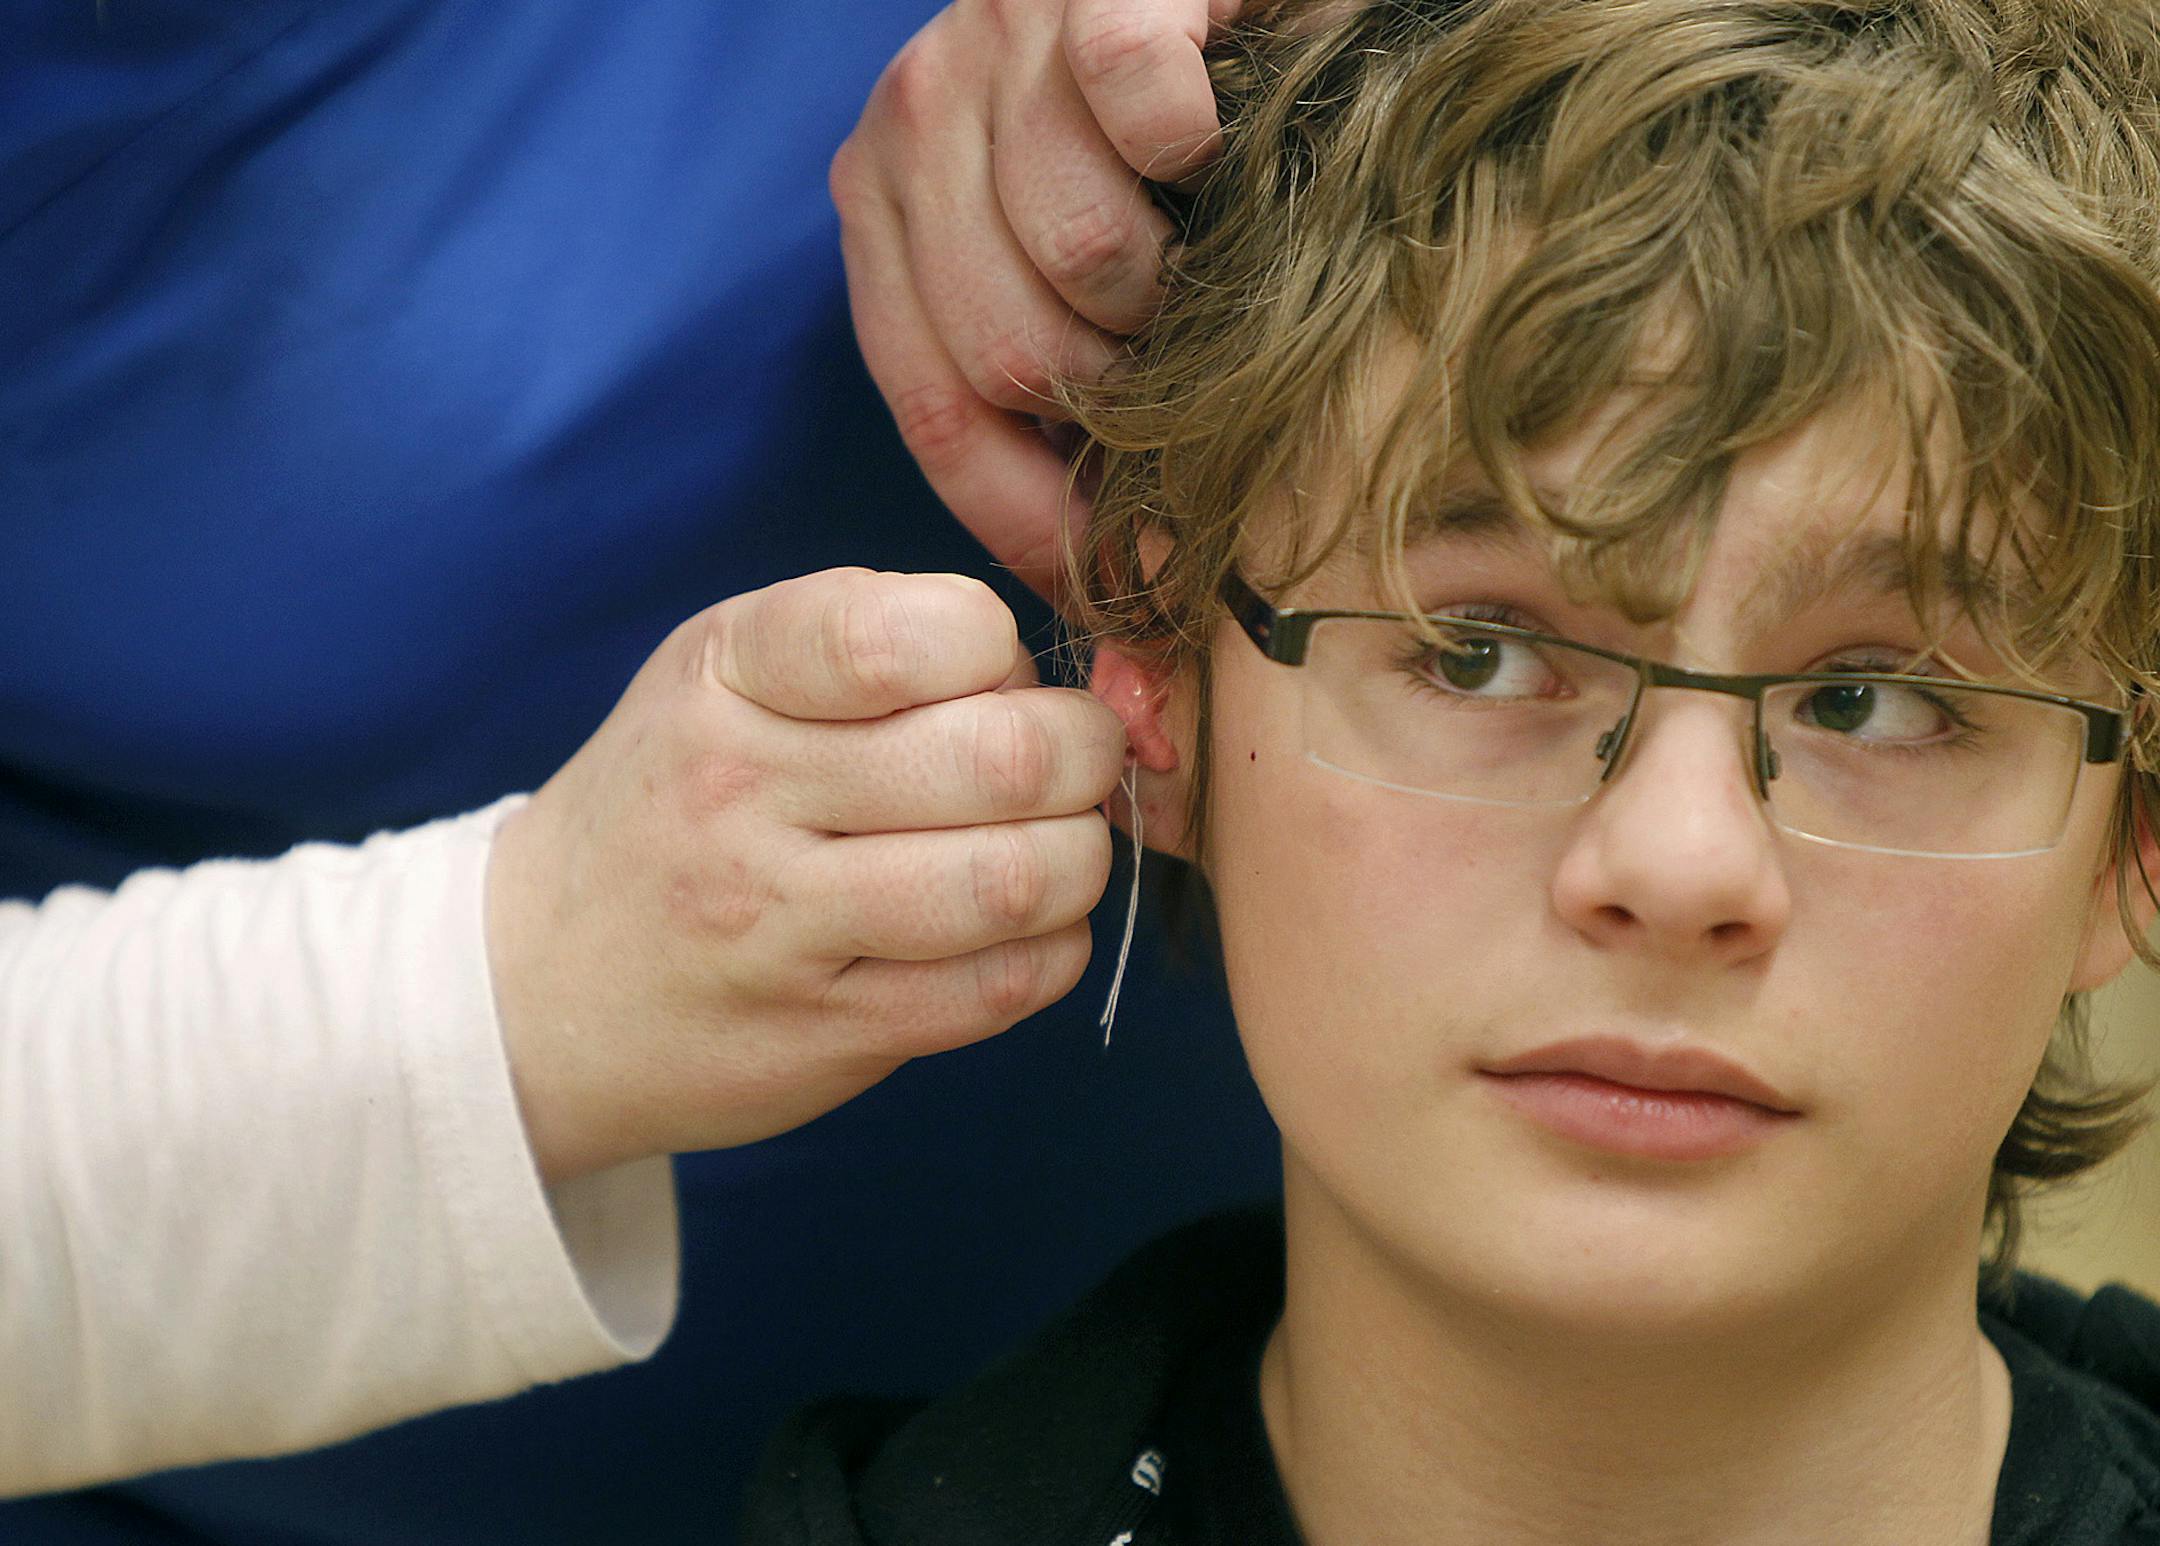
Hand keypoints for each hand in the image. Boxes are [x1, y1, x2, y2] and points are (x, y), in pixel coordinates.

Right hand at [485, 568, 1125, 1182]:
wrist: (530, 986)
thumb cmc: (673, 801)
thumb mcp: (724, 676)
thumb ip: (873, 641)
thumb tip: (1046, 674)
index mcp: (728, 674)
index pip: (905, 633)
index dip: (998, 645)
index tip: (994, 674)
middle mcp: (744, 793)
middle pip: (1002, 758)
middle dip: (1083, 751)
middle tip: (1073, 761)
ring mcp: (781, 926)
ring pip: (1014, 880)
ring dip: (1078, 859)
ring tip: (1057, 846)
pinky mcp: (826, 1033)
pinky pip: (1001, 987)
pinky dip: (1052, 948)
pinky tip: (1021, 926)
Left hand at [831, 0, 1238, 597]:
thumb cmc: (1173, 159)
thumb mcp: (1088, 297)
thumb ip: (1083, 447)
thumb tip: (1140, 686)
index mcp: (887, 210)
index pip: (934, 413)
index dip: (1034, 524)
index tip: (1122, 588)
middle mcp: (912, 123)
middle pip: (1006, 352)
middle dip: (1124, 399)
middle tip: (1190, 364)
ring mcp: (991, 46)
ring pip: (1079, 255)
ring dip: (1176, 284)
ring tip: (1203, 248)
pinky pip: (1144, 119)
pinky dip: (1203, 152)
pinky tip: (1217, 143)